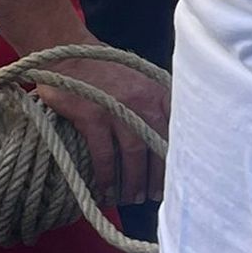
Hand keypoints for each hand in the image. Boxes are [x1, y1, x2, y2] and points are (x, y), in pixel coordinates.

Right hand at [34, 44, 169, 206]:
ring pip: (134, 154)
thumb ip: (156, 102)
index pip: (177, 127)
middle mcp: (143, 99)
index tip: (180, 176)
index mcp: (158, 90)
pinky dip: (106, 176)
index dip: (179, 154)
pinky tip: (106, 190)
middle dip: (158, 175)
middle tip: (156, 196)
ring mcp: (118, 107)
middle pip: (157, 144)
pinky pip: (104, 155)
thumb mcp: (140, 80)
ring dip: (134, 180)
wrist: (70, 55)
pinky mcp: (92, 117)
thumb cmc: (107, 72)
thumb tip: (170, 136)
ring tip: (133, 197)